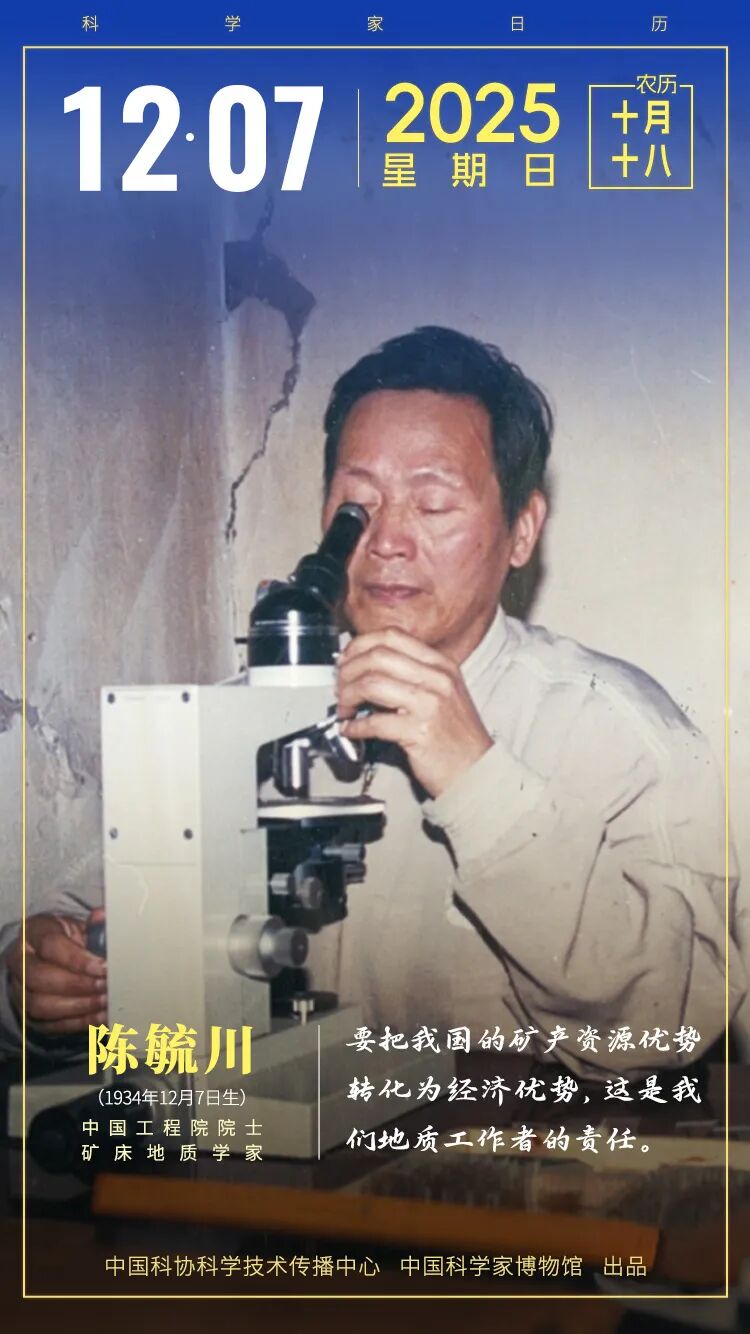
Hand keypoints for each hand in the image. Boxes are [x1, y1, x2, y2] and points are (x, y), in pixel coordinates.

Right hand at [5, 910, 106, 1035]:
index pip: (50, 946)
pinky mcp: (28, 1015)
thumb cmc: (66, 941)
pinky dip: (78, 1022)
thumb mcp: (77, 927)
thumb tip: (103, 917)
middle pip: (39, 978)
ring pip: (39, 1005)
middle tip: (105, 985)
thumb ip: (92, 925)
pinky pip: (49, 1024)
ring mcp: (19, 990)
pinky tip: (100, 1016)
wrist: (46, 960)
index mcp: (32, 933)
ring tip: (104, 1001)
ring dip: (77, 1006)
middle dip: (77, 984)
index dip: (78, 959)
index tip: (103, 966)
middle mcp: (19, 962)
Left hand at [336, 627, 492, 797]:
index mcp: (441, 665)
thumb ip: (412, 675)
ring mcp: (429, 705)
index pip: (392, 637)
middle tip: (340, 687)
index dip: (360, 645)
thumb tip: (367, 668)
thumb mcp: (443, 693)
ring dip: (348, 696)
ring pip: (371, 684)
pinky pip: (374, 722)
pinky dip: (355, 726)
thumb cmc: (456, 735)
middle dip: (348, 671)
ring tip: (345, 709)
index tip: (346, 660)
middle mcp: (436, 679)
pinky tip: (351, 730)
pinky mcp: (418, 732)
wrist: (477, 770)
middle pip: (377, 656)